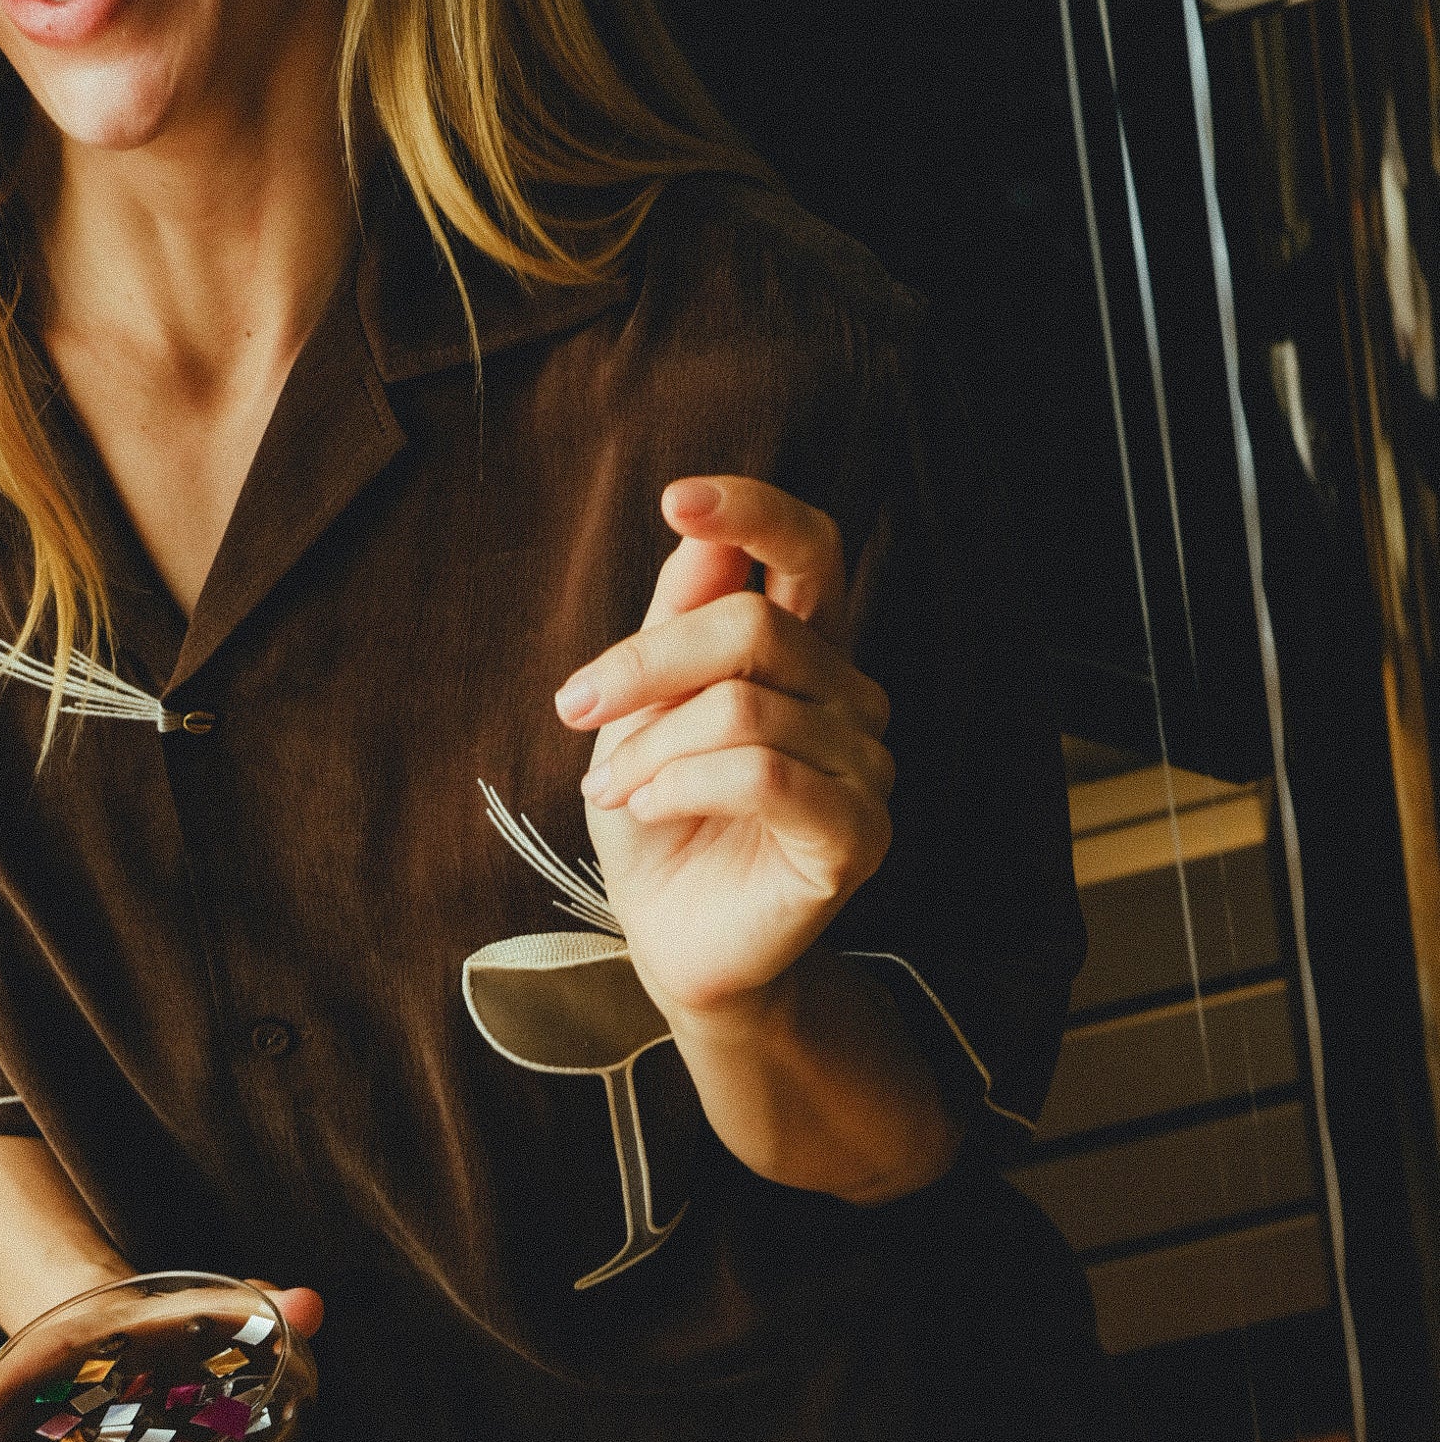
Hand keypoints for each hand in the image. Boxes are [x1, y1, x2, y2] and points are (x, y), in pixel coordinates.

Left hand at [558, 476, 893, 1023]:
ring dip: (650, 749)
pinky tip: (650, 808)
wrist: (672, 941)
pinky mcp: (858, 834)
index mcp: (804, 652)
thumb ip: (673, 626)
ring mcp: (866, 766)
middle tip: (574, 707)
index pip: (809, 550)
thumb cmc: (658, 821)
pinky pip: (764, 775)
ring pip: (744, 709)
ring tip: (613, 791)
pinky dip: (683, 785)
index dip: (754, 514)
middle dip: (643, 666)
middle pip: (752, 628)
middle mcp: (850, 697)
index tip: (677, 500)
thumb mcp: (640, 713)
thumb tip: (697, 540)